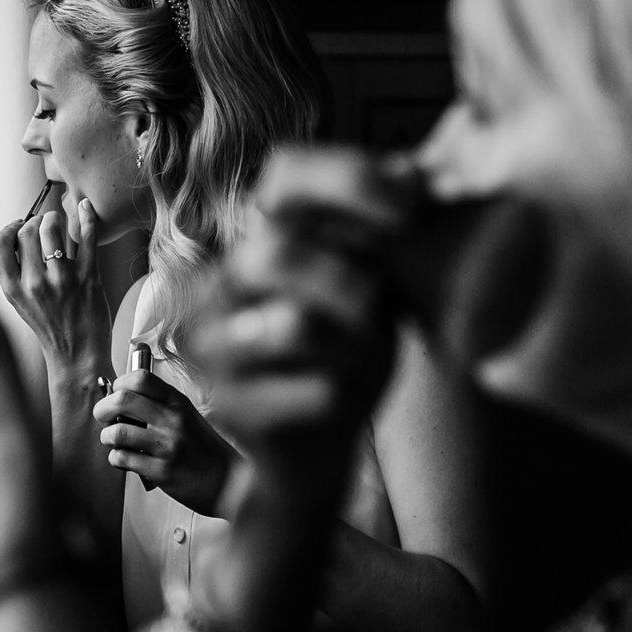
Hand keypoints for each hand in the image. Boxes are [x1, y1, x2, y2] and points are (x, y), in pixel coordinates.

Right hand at [0, 193, 111, 375]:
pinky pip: (87, 238)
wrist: (77, 357)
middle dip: (35, 221)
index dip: (8, 228)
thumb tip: (16, 234)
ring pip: (52, 229)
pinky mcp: (88, 278)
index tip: (18, 227)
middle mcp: (35, 284)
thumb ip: (15, 273)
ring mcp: (62, 280)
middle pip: (26, 232)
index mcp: (13, 290)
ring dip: (55, 219)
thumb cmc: (50, 327)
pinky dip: (87, 217)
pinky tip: (85, 208)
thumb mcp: (20, 304)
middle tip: (44, 224)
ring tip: (60, 223)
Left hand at [93, 369, 239, 514]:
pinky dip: (116, 459)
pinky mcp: (161, 471)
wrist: (229, 482)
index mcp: (178, 403)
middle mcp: (173, 420)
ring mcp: (167, 446)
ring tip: (114, 442)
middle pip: (122, 400)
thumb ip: (160, 406)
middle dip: (103, 409)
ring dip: (107, 437)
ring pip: (117, 432)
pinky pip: (122, 459)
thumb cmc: (205, 451)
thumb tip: (120, 399)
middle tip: (104, 418)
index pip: (140, 378)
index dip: (119, 384)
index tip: (116, 394)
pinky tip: (125, 460)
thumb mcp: (189, 417)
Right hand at [187, 148, 408, 501]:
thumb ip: (381, 238)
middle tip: (380, 307)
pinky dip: (345, 396)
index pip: (284, 178)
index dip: (349, 180)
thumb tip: (415, 174)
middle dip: (349, 279)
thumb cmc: (345, 361)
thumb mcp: (373, 290)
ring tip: (361, 360)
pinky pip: (314, 390)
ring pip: (294, 324)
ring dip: (352, 343)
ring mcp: (215, 347)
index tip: (411, 209)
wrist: (311, 456)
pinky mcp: (229, 405)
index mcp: (260, 245)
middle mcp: (223, 286)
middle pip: (277, 251)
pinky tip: (340, 401)